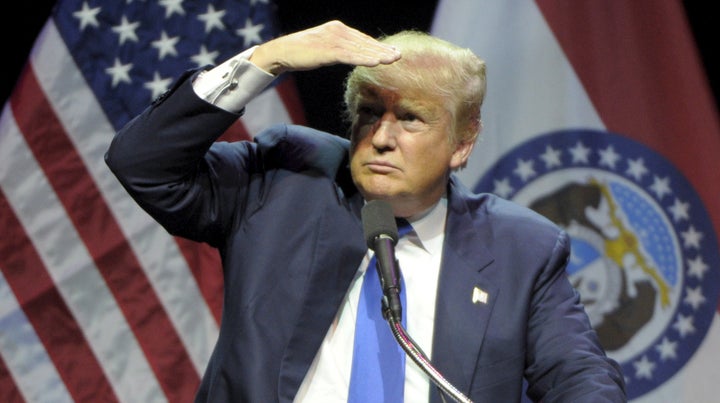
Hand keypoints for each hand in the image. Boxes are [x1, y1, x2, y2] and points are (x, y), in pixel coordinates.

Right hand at [249, 20, 401, 74]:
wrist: (282, 52)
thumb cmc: (302, 53)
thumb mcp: (323, 47)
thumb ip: (339, 49)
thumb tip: (353, 55)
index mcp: (337, 28)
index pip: (361, 38)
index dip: (377, 46)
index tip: (392, 52)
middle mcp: (337, 30)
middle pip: (364, 42)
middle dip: (382, 49)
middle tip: (398, 55)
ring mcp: (332, 39)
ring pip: (359, 49)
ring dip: (377, 55)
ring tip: (391, 60)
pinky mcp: (327, 50)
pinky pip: (349, 56)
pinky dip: (364, 59)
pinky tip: (375, 63)